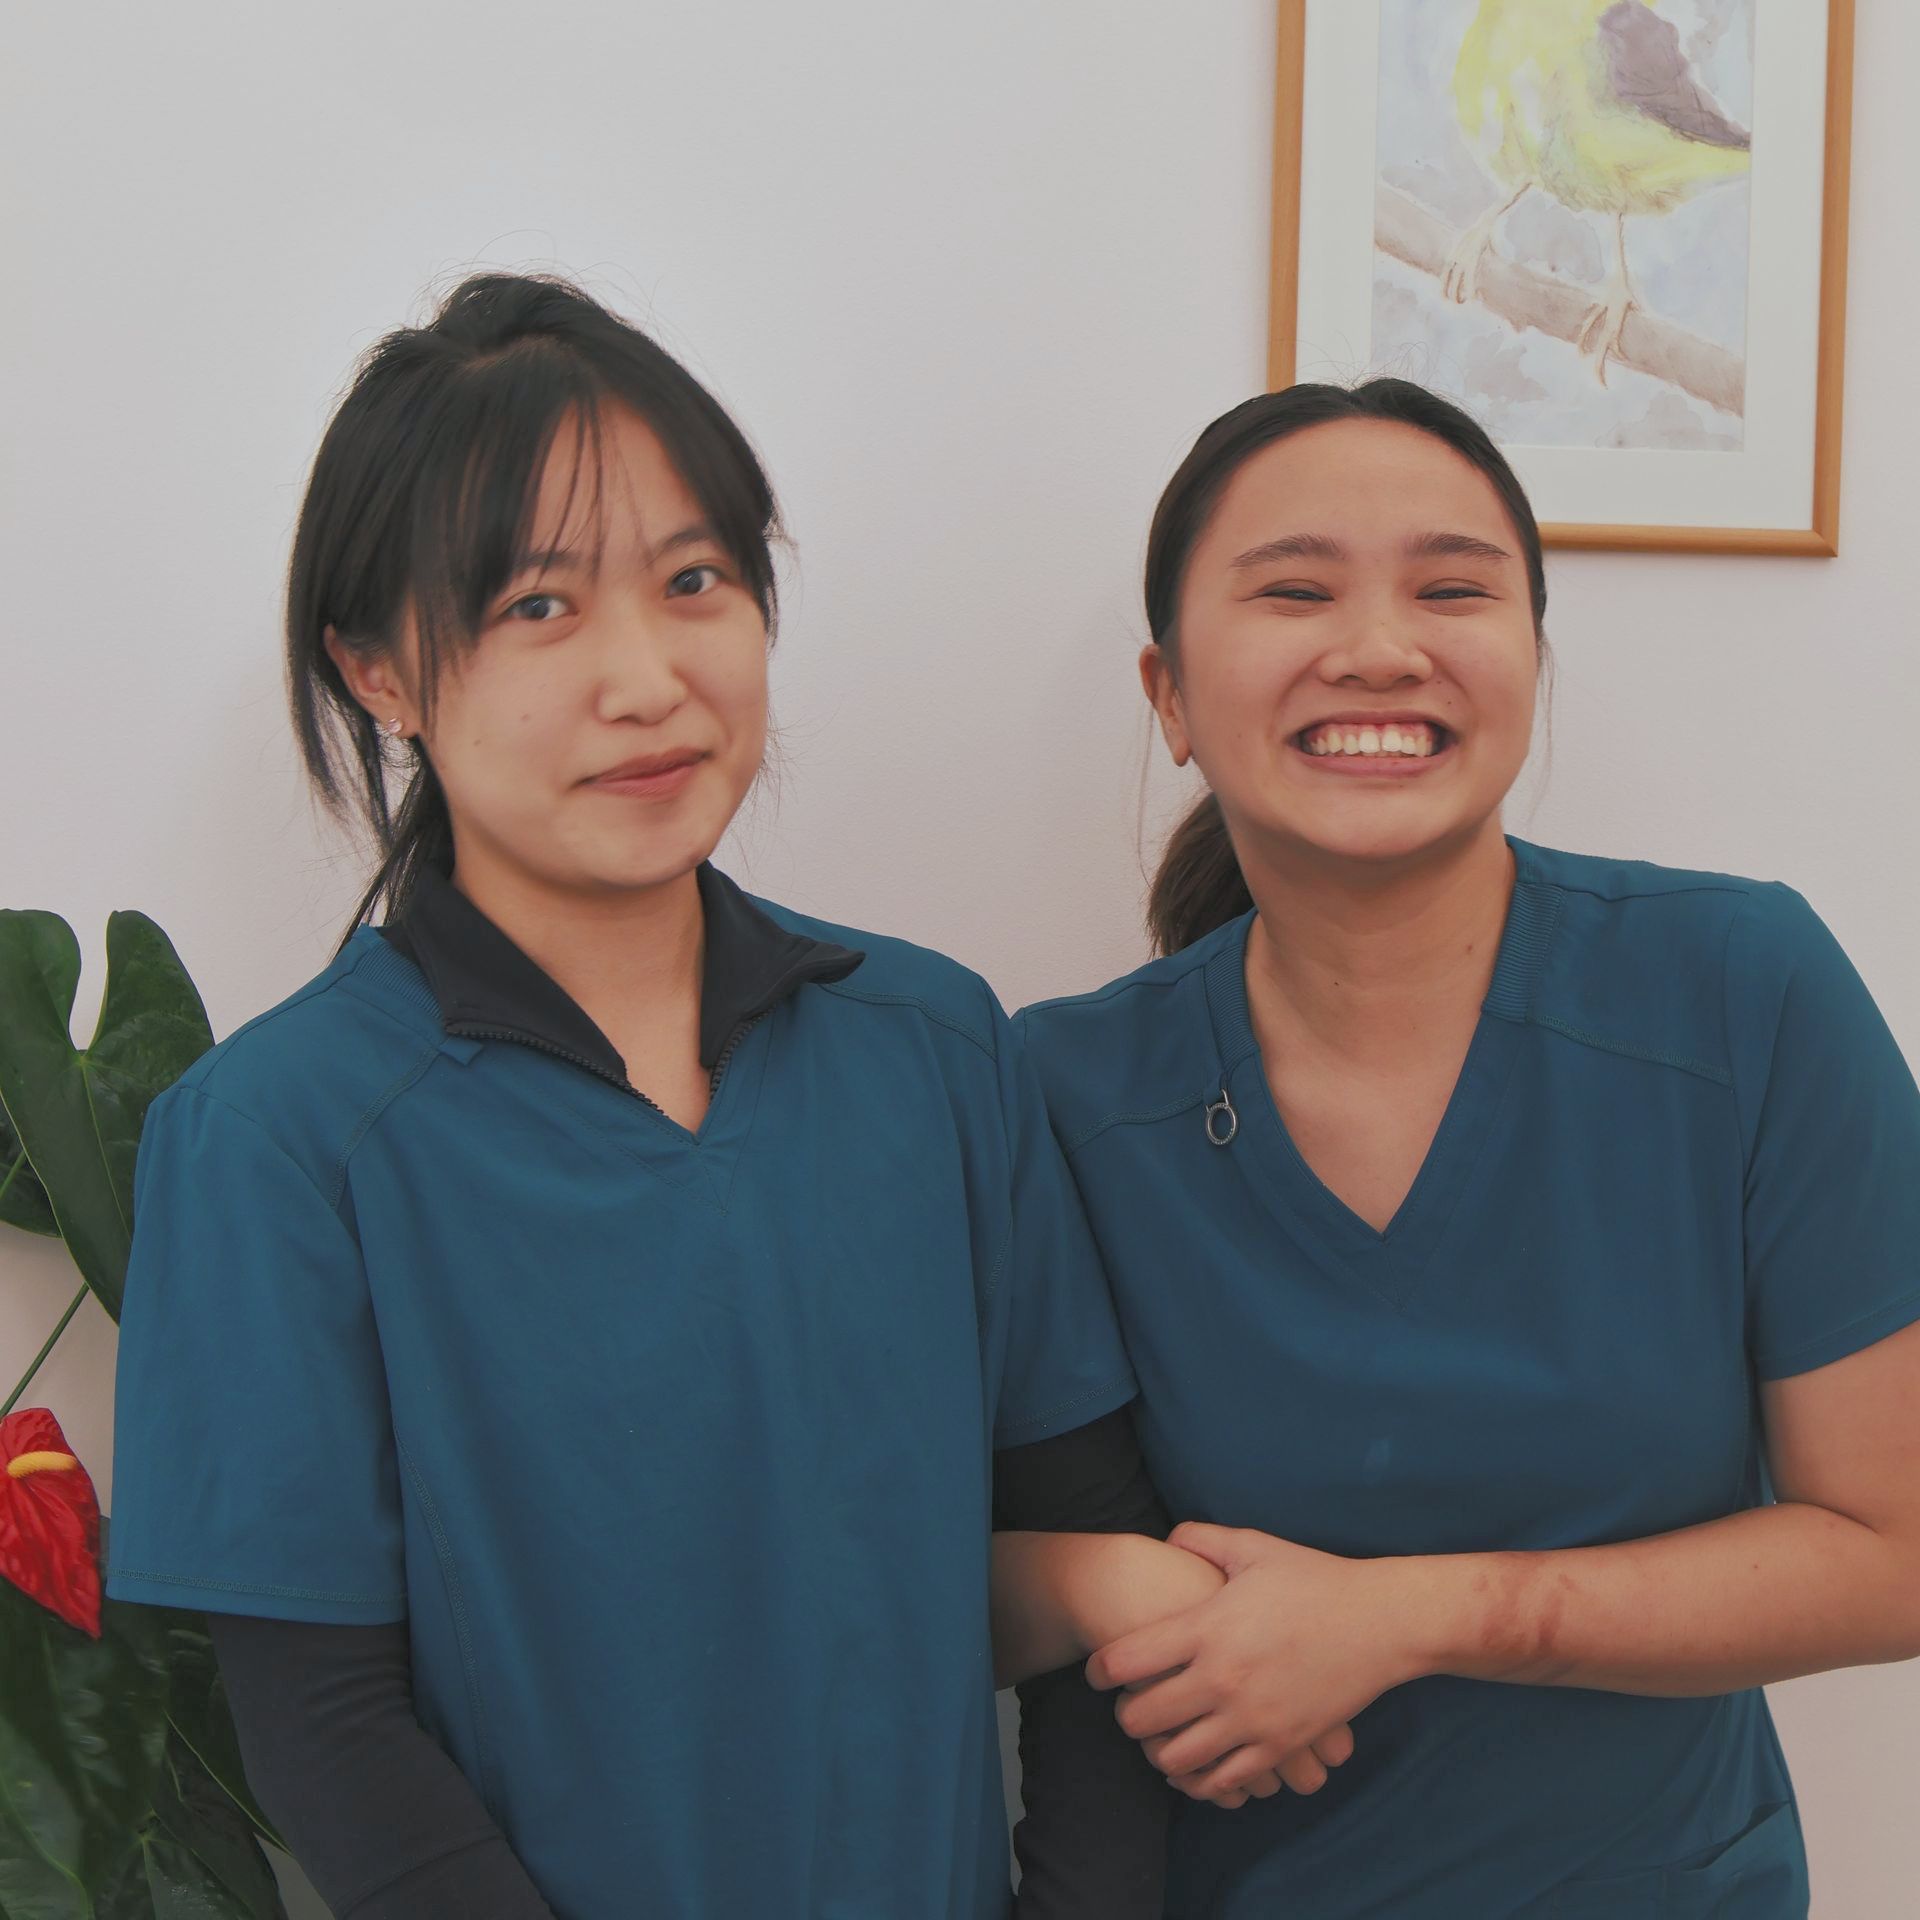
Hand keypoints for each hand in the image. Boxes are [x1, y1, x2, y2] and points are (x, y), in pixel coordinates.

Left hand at [1086, 1522, 1419, 1802]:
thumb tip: (1166, 1541)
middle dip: (1124, 1715)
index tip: (1097, 1671)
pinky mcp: (1280, 1746)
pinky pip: (1225, 1782)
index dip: (1098, 1669)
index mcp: (1207, 1627)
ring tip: (1162, 1736)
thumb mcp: (1254, 1546)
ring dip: (1158, 1752)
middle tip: (1129, 1704)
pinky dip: (1202, 1780)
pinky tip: (1199, 1763)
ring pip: (1176, 1760)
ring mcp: (1251, 1719)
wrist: (1381, 1623)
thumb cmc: (1315, 1580)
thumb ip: (1201, 1539)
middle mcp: (1222, 1679)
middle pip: (1140, 1719)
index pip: (1124, 1661)